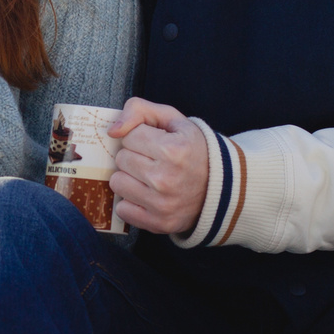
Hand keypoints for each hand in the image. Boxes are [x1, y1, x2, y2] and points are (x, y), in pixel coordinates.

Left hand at [108, 98, 210, 234]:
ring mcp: (162, 204)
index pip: (128, 137)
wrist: (221, 186)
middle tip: (153, 161)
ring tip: (149, 178)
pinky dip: (132, 202)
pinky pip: (122, 209)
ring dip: (129, 178)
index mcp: (173, 150)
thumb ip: (140, 110)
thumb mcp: (173, 120)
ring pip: (117, 183)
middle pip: (121, 159)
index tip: (155, 143)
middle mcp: (166, 179)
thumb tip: (112, 130)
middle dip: (134, 156)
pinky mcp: (158, 223)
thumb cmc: (192, 149)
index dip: (139, 137)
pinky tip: (148, 196)